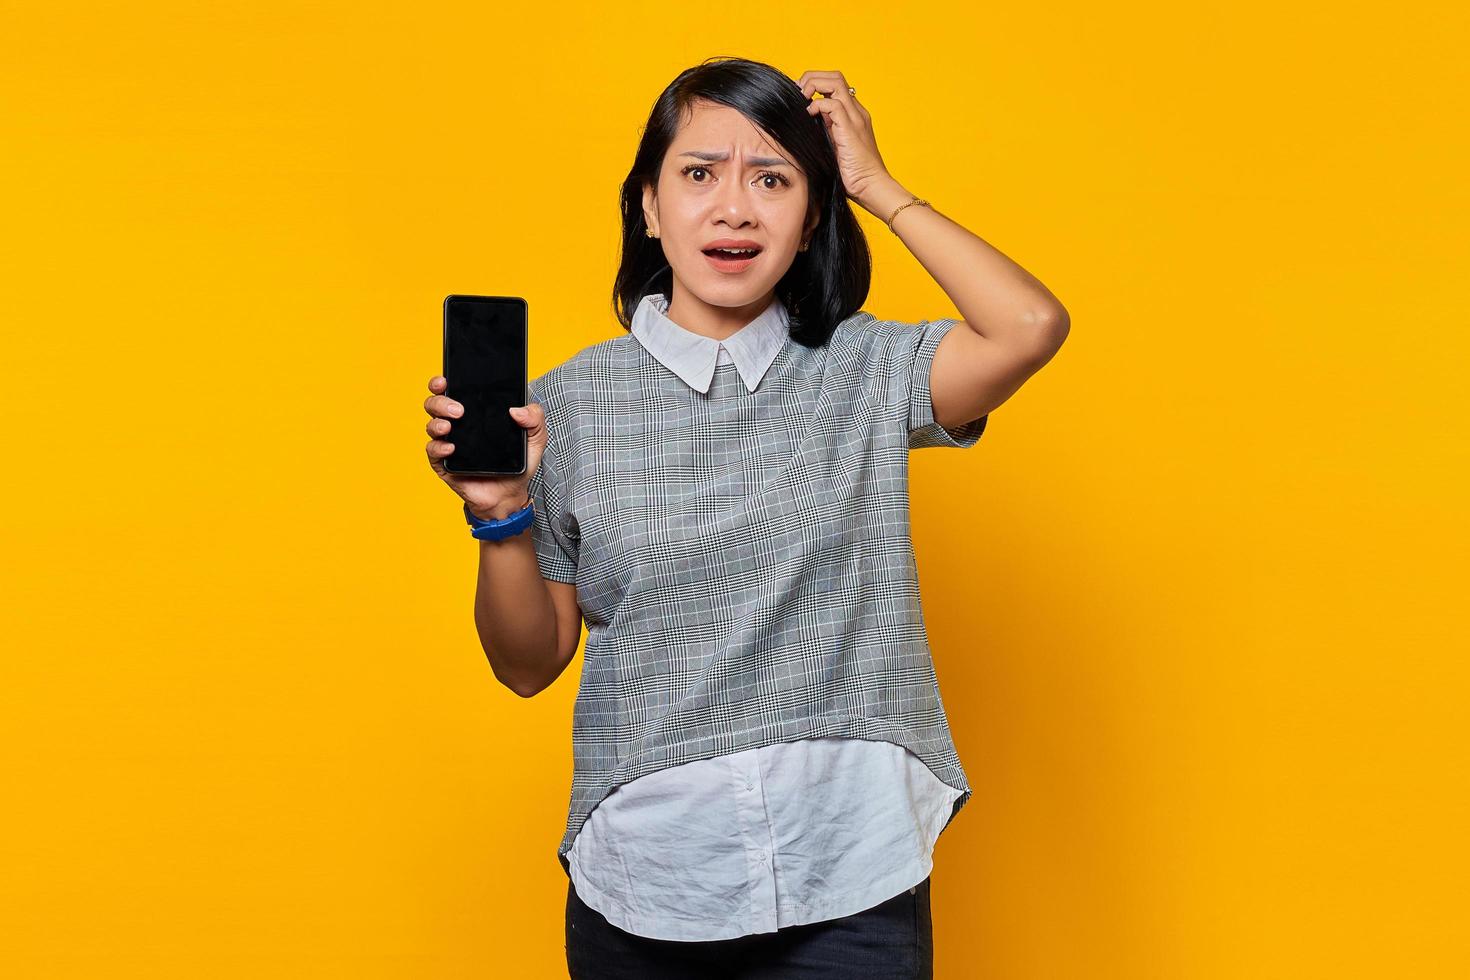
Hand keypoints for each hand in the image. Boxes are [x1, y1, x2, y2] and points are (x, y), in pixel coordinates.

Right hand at [424, 375, 545, 521]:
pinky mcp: (444, 464)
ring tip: (450, 426)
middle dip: (440, 401)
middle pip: (435, 404)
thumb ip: (535, 419)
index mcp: (474, 413)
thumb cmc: (518, 464)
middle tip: (459, 410)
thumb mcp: (535, 439)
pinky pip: (433, 452)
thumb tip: (518, 409)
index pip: (452, 391)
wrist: (510, 496)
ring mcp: (449, 444)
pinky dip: (438, 448)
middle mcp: (457, 425)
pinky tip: (450, 448)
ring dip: (437, 422)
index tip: (445, 379)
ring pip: (431, 425)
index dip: (441, 382)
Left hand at [797, 69, 892, 207]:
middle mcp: (856, 112)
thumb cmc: (852, 176)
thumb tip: (803, 126)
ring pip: (835, 82)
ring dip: (813, 85)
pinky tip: (809, 115)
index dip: (814, 84)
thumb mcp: (832, 148)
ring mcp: (855, 118)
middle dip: (812, 78)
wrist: (871, 188)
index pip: (834, 85)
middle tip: (797, 93)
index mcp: (852, 115)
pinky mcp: (851, 128)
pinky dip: (817, 105)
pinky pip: (833, 104)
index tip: (798, 97)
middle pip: (835, 76)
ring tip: (802, 99)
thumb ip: (823, 134)